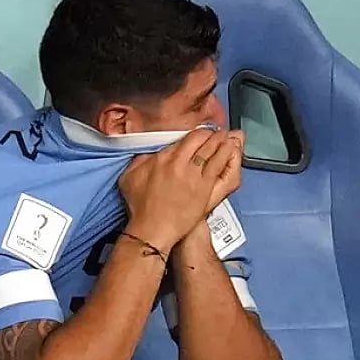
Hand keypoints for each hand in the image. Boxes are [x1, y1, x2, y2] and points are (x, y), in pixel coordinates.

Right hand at [118, 128, 239, 251]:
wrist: (153, 229)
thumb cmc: (140, 208)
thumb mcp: (129, 177)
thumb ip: (140, 160)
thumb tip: (150, 153)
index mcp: (162, 158)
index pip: (184, 138)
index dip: (195, 133)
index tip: (199, 132)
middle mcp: (179, 163)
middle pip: (200, 140)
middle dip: (210, 133)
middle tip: (216, 131)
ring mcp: (194, 175)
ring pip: (212, 150)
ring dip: (221, 141)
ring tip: (227, 136)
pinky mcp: (204, 188)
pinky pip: (219, 166)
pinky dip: (226, 155)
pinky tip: (230, 150)